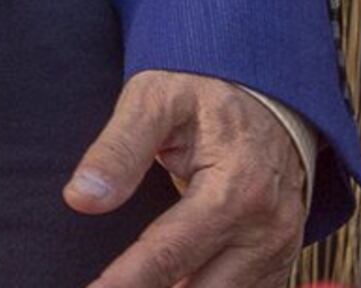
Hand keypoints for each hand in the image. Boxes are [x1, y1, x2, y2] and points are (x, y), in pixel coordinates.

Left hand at [68, 70, 309, 287]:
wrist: (271, 94)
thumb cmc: (204, 92)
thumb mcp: (156, 99)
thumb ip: (119, 148)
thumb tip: (80, 199)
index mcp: (235, 191)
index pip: (168, 254)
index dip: (124, 284)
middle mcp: (265, 231)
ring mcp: (278, 250)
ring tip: (130, 285)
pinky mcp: (280, 260)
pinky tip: (169, 285)